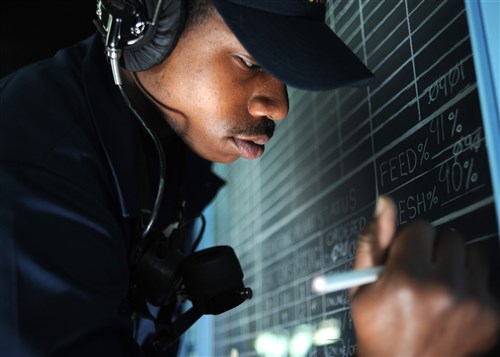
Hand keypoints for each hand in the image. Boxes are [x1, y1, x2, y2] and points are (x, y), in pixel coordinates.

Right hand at [349, 196, 499, 355]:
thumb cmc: (380, 328)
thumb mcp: (362, 286)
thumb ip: (373, 240)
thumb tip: (385, 204)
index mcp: (406, 279)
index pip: (421, 227)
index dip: (409, 241)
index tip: (405, 257)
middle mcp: (443, 288)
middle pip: (449, 235)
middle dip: (433, 249)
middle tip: (421, 273)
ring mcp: (473, 302)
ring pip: (473, 251)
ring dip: (457, 262)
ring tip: (439, 284)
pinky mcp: (493, 314)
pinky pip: (489, 275)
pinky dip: (474, 282)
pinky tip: (456, 298)